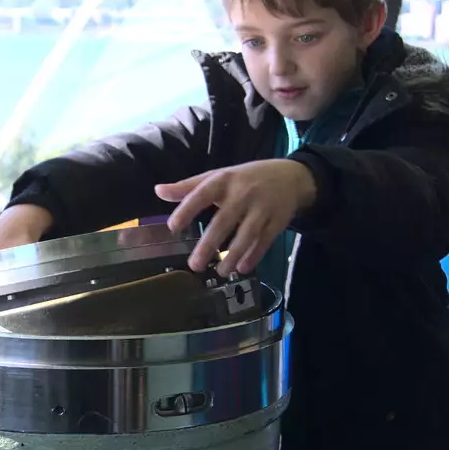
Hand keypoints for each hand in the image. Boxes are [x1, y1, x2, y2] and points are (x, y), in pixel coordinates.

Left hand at [155, 159, 316, 274]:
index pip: (202, 193)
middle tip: (195, 265)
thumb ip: (188, 187)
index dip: (187, 209)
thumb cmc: (245, 178)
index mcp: (224, 180)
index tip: (173, 227)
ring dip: (233, 255)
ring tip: (221, 272)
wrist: (290, 177)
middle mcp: (243, 193)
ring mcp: (262, 207)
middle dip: (209, 244)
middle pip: (224, 220)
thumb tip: (158, 191)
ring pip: (247, 234)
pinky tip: (242, 268)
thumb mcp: (218, 176)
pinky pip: (265, 241)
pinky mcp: (278, 220)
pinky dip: (254, 256)